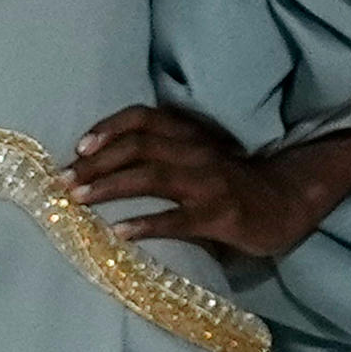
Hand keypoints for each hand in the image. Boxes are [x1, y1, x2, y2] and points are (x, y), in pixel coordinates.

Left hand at [73, 104, 330, 257]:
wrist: (288, 202)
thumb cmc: (238, 182)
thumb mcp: (203, 154)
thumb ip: (169, 151)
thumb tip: (112, 166)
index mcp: (191, 134)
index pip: (143, 117)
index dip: (108, 128)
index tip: (79, 146)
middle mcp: (197, 151)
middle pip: (137, 147)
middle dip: (95, 163)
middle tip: (62, 182)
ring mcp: (209, 183)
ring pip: (150, 177)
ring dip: (108, 187)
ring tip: (77, 201)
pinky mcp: (219, 215)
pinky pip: (176, 219)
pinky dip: (144, 224)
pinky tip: (118, 233)